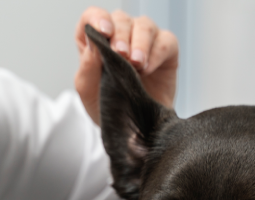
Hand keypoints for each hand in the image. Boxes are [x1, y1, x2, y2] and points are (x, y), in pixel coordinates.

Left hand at [74, 7, 178, 124]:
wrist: (131, 129)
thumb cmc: (107, 106)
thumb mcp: (88, 90)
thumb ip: (87, 66)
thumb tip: (94, 44)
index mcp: (97, 40)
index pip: (94, 16)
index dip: (98, 19)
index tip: (103, 32)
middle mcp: (122, 35)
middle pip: (121, 19)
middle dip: (120, 35)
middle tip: (121, 54)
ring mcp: (145, 41)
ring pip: (145, 25)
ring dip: (140, 42)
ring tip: (136, 64)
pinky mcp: (166, 51)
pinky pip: (167, 41)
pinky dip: (157, 52)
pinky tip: (148, 69)